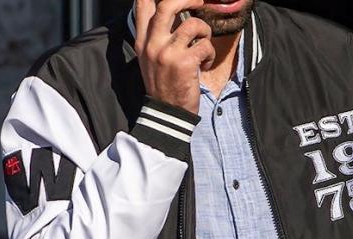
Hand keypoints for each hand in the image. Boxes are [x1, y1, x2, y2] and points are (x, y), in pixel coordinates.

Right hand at [135, 0, 215, 114]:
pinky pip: (205, 46)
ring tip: (203, 45)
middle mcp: (152, 44)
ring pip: (193, 24)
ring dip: (205, 32)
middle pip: (168, 4)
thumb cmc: (163, 84)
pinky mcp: (185, 63)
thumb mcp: (150, 58)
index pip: (142, 5)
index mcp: (142, 41)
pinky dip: (210, 54)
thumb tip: (173, 10)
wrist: (167, 114)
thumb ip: (156, 34)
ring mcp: (168, 53)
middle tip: (199, 2)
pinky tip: (204, 64)